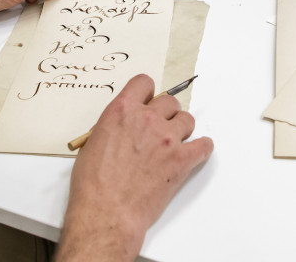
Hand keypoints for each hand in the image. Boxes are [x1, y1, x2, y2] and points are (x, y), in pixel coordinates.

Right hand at [57, 75, 213, 261]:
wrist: (107, 212)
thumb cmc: (93, 184)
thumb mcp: (92, 144)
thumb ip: (112, 128)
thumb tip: (120, 130)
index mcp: (121, 111)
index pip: (144, 83)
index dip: (147, 93)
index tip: (148, 101)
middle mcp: (146, 119)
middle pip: (169, 102)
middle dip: (166, 114)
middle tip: (160, 129)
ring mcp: (166, 138)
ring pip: (187, 119)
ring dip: (182, 129)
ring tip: (174, 143)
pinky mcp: (181, 159)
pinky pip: (204, 145)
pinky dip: (201, 148)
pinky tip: (195, 153)